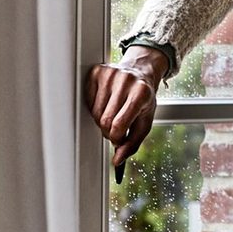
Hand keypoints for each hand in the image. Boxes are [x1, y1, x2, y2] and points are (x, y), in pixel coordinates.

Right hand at [85, 45, 167, 168]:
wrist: (141, 71)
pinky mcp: (97, 71)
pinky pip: (87, 100)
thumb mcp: (145, 121)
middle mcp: (126, 80)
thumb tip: (117, 160)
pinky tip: (105, 102)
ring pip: (94, 112)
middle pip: (104, 120)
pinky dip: (94, 107)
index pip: (118, 124)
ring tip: (113, 113)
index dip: (116, 138)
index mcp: (141, 93)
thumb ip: (133, 143)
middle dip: (108, 130)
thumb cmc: (143, 98)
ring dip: (101, 120)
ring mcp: (110, 74)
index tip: (118, 139)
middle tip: (116, 127)